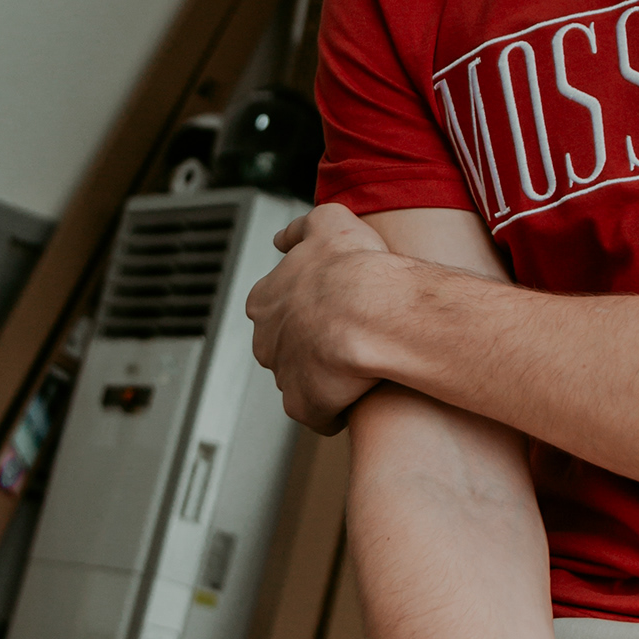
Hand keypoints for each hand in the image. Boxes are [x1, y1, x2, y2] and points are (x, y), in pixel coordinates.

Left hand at [245, 202, 409, 431]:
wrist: (373, 312)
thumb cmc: (355, 267)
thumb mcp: (330, 223)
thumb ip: (302, 229)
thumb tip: (282, 239)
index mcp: (265, 299)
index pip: (277, 309)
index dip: (308, 310)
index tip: (334, 309)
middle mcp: (266, 339)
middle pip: (286, 348)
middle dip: (311, 347)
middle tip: (348, 340)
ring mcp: (283, 375)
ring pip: (302, 381)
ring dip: (326, 378)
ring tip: (358, 371)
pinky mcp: (305, 404)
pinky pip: (319, 414)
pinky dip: (336, 411)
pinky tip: (359, 399)